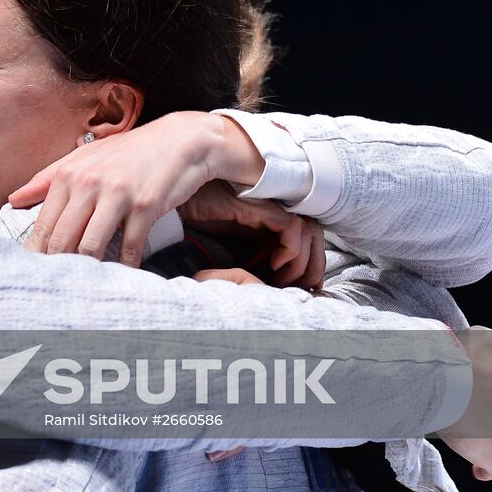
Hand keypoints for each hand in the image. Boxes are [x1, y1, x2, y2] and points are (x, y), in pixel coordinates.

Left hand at [12, 112, 263, 267]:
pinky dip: (124, 266)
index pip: (44, 223)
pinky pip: (129, 246)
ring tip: (85, 284)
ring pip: (91, 246)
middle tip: (57, 287)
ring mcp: (118, 194)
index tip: (34, 273)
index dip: (37, 253)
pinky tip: (121, 273)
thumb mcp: (84, 158)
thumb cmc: (129, 152)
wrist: (179, 141)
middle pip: (63, 239)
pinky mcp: (146, 205)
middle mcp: (89, 183)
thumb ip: (47, 178)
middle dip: (57, 267)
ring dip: (88, 270)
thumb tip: (14, 199)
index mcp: (69, 174)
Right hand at [181, 180, 325, 289]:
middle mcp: (275, 210)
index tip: (302, 288)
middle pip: (314, 235)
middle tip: (302, 290)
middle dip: (314, 267)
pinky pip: (292, 227)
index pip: (308, 238)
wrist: (177, 202)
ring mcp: (270, 206)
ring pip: (308, 233)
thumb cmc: (198, 218)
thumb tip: (264, 283)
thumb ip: (250, 257)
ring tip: (283, 281)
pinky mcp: (262, 206)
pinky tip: (274, 265)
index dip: (311, 263)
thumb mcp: (230, 244)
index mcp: (270, 218)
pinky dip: (290, 250)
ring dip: (302, 263)